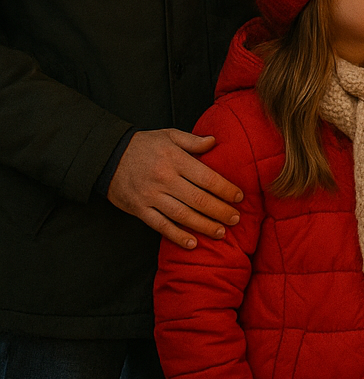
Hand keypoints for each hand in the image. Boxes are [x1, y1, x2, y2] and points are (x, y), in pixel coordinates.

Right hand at [107, 128, 242, 248]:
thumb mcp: (169, 135)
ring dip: (203, 226)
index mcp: (175, 159)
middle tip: (236, 218)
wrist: (108, 156)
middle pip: (197, 199)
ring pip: (182, 215)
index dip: (225, 189)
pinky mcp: (139, 210)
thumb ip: (193, 140)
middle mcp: (164, 179)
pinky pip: (160, 226)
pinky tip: (192, 243)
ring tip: (221, 233)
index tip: (239, 197)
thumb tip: (214, 142)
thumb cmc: (144, 144)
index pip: (206, 177)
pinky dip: (177, 236)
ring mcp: (151, 196)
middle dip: (219, 211)